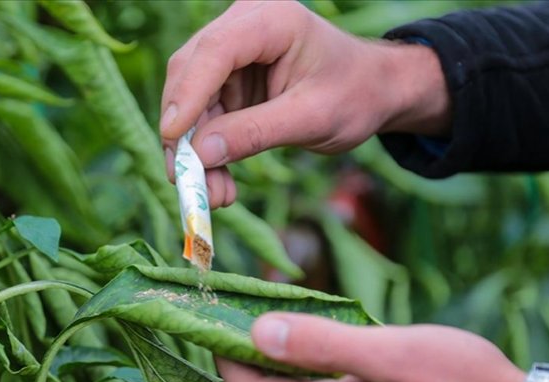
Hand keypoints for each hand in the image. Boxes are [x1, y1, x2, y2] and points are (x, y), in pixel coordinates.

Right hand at [161, 0, 449, 207]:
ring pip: (190, 99)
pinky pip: (202, 114)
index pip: (216, 51)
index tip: (173, 139)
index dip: (188, 95)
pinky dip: (207, 150)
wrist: (374, 92)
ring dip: (195, 150)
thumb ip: (257, 133)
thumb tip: (202, 154)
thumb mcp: (312, 118)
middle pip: (192, 73)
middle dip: (186, 133)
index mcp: (273, 19)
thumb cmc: (356, 95)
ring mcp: (233, 51)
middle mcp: (244, 25)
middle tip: (189, 183)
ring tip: (215, 195)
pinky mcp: (228, 78)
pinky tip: (220, 183)